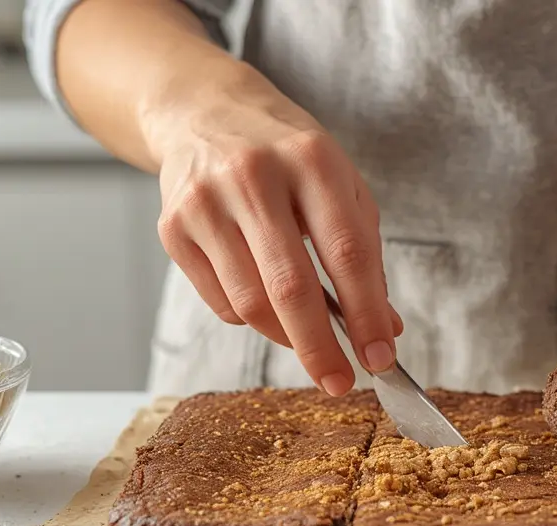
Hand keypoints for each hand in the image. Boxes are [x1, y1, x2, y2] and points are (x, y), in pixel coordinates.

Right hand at [151, 78, 401, 395]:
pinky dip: (251, 317)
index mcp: (312, 160)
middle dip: (320, 348)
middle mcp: (254, 176)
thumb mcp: (340, 186)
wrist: (204, 111)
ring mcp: (206, 201)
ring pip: (250, 303)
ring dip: (286, 336)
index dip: (366, 313)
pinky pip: (221, 301)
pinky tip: (265, 299)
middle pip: (290, 287)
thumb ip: (365, 255)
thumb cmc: (288, 157)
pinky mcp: (173, 226)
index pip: (346, 253)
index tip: (380, 358)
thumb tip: (384, 330)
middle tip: (340, 383)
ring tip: (307, 339)